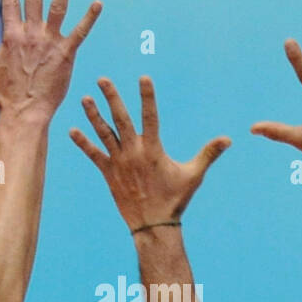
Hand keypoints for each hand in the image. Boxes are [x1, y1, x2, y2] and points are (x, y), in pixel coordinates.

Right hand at [0, 0, 101, 124]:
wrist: (24, 113)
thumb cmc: (4, 95)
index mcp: (11, 36)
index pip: (10, 2)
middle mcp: (30, 34)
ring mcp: (49, 42)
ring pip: (57, 7)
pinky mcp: (66, 54)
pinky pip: (80, 32)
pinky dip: (89, 17)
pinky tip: (98, 3)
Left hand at [70, 75, 229, 230]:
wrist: (153, 224)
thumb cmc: (175, 199)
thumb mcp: (194, 175)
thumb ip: (209, 153)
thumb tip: (229, 139)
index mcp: (153, 149)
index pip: (150, 116)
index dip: (147, 96)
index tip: (143, 77)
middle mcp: (133, 152)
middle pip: (121, 119)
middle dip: (111, 98)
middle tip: (102, 79)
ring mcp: (119, 162)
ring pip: (104, 134)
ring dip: (94, 116)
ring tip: (84, 99)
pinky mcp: (108, 173)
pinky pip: (94, 155)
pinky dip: (83, 143)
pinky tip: (72, 131)